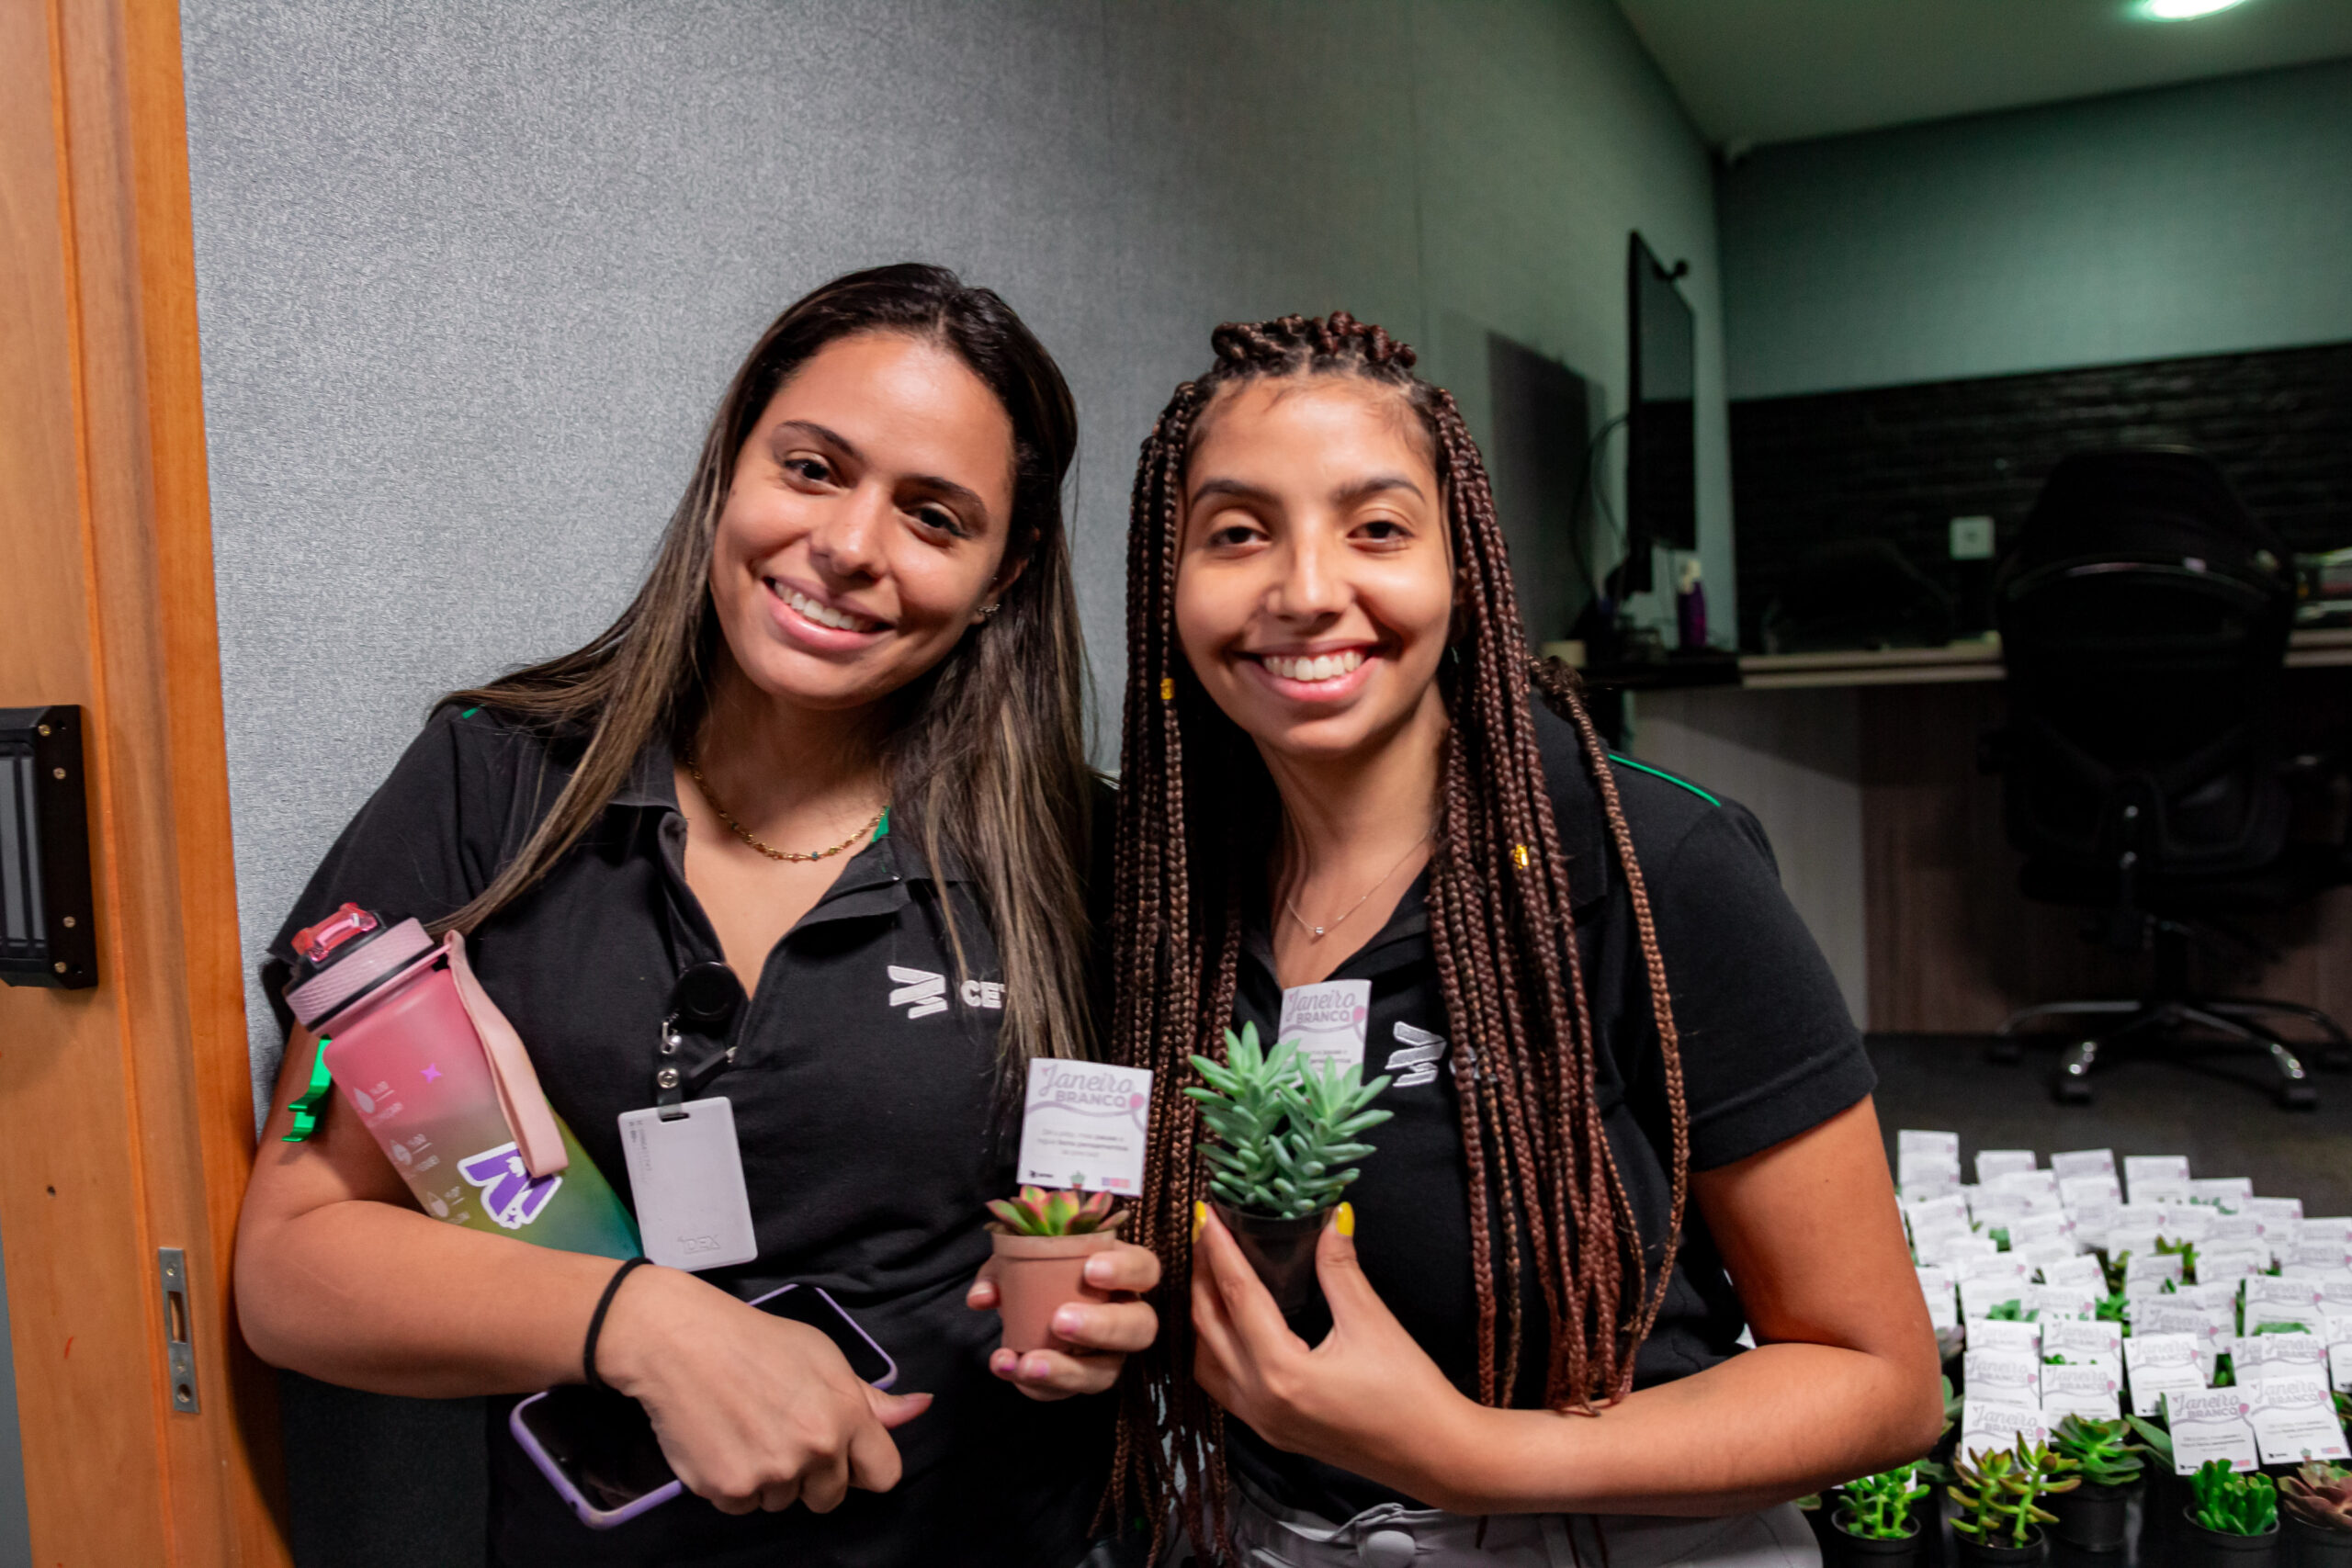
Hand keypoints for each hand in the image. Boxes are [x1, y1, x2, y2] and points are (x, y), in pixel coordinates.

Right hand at [596, 1266, 930, 1514]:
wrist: (681, 1342)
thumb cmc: (756, 1341)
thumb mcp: (825, 1356)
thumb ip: (873, 1397)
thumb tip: (921, 1408)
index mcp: (846, 1415)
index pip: (884, 1475)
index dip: (863, 1466)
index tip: (843, 1455)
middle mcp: (814, 1449)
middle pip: (830, 1497)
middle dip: (813, 1476)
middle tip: (783, 1433)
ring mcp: (770, 1473)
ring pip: (783, 1502)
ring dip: (770, 1478)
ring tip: (749, 1429)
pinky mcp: (728, 1489)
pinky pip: (743, 1505)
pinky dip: (734, 1483)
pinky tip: (724, 1442)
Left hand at [966, 1237, 1160, 1399]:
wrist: (1031, 1300)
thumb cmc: (1039, 1267)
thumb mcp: (1019, 1257)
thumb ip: (1001, 1271)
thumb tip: (983, 1297)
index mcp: (1123, 1273)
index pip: (1145, 1268)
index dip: (1125, 1271)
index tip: (1091, 1270)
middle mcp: (1128, 1315)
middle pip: (1140, 1327)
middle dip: (1103, 1327)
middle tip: (1060, 1322)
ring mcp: (1110, 1354)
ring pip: (1106, 1371)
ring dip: (1066, 1370)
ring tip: (1026, 1364)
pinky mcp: (1083, 1379)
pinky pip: (1067, 1391)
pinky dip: (1036, 1385)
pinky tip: (1009, 1370)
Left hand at [1191, 1201, 1482, 1505]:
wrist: (1434, 1455)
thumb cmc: (1410, 1393)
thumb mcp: (1372, 1322)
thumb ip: (1340, 1268)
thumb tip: (1330, 1216)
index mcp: (1281, 1371)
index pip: (1237, 1295)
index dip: (1219, 1249)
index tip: (1206, 1212)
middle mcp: (1260, 1400)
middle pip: (1210, 1325)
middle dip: (1203, 1275)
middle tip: (1204, 1233)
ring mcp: (1262, 1422)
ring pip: (1206, 1360)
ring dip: (1203, 1315)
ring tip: (1211, 1273)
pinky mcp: (1271, 1432)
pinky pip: (1222, 1386)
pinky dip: (1214, 1349)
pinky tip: (1228, 1326)